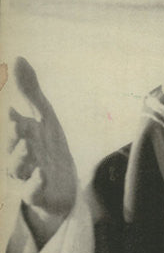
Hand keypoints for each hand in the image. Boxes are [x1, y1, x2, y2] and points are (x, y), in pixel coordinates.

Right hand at [6, 57, 77, 247]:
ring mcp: (27, 177)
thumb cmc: (47, 147)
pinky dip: (34, 184)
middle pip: (12, 146)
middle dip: (13, 135)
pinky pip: (33, 192)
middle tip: (16, 123)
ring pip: (18, 168)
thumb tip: (17, 57)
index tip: (12, 108)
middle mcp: (17, 157)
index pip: (12, 124)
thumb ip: (29, 91)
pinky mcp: (39, 195)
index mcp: (17, 137)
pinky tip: (40, 173)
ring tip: (28, 144)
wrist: (63, 185)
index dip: (11, 117)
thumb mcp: (43, 116)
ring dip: (21, 156)